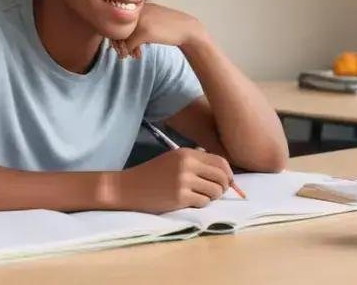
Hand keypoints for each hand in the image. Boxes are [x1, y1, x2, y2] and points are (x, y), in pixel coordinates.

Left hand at [111, 4, 205, 59]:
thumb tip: (113, 41)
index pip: (115, 19)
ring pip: (120, 38)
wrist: (187, 29)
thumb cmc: (166, 26)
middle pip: (115, 28)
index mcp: (136, 5)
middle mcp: (136, 10)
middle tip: (125, 52)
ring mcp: (140, 20)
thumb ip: (132, 25)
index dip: (117, 34)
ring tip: (133, 54)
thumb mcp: (148, 20)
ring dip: (124, 49)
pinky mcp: (144, 31)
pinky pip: (128, 45)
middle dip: (118, 43)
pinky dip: (131, 52)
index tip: (124, 42)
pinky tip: (139, 55)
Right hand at [116, 149, 232, 212]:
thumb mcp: (173, 160)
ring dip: (211, 197)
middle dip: (223, 187)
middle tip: (214, 192)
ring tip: (197, 196)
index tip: (227, 182)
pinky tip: (187, 201)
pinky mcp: (180, 197)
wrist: (128, 188)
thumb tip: (224, 174)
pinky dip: (199, 204)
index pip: (221, 162)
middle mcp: (187, 164)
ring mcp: (184, 181)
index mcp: (187, 153)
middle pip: (222, 177)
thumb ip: (196, 163)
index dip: (228, 174)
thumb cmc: (152, 175)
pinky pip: (204, 202)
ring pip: (215, 192)